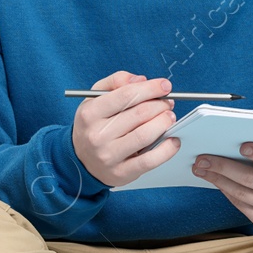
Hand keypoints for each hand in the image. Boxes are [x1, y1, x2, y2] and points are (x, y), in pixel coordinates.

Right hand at [71, 70, 180, 186]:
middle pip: (139, 114)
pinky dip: (166, 150)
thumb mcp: (95, 98)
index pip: (126, 95)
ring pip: (145, 135)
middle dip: (160, 105)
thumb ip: (116, 82)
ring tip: (169, 117)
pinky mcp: (121, 173)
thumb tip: (141, 80)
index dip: (150, 88)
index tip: (165, 86)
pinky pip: (149, 161)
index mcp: (90, 113)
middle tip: (168, 103)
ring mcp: (108, 155)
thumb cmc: (93, 125)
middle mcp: (97, 135)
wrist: (80, 160)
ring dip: (164, 123)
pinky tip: (173, 140)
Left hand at [193, 142, 252, 229]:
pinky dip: (226, 192)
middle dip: (222, 167)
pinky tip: (216, 182)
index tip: (241, 146)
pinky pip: (241, 206)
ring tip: (201, 170)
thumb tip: (236, 139)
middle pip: (250, 179)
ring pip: (241, 194)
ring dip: (217, 180)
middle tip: (202, 159)